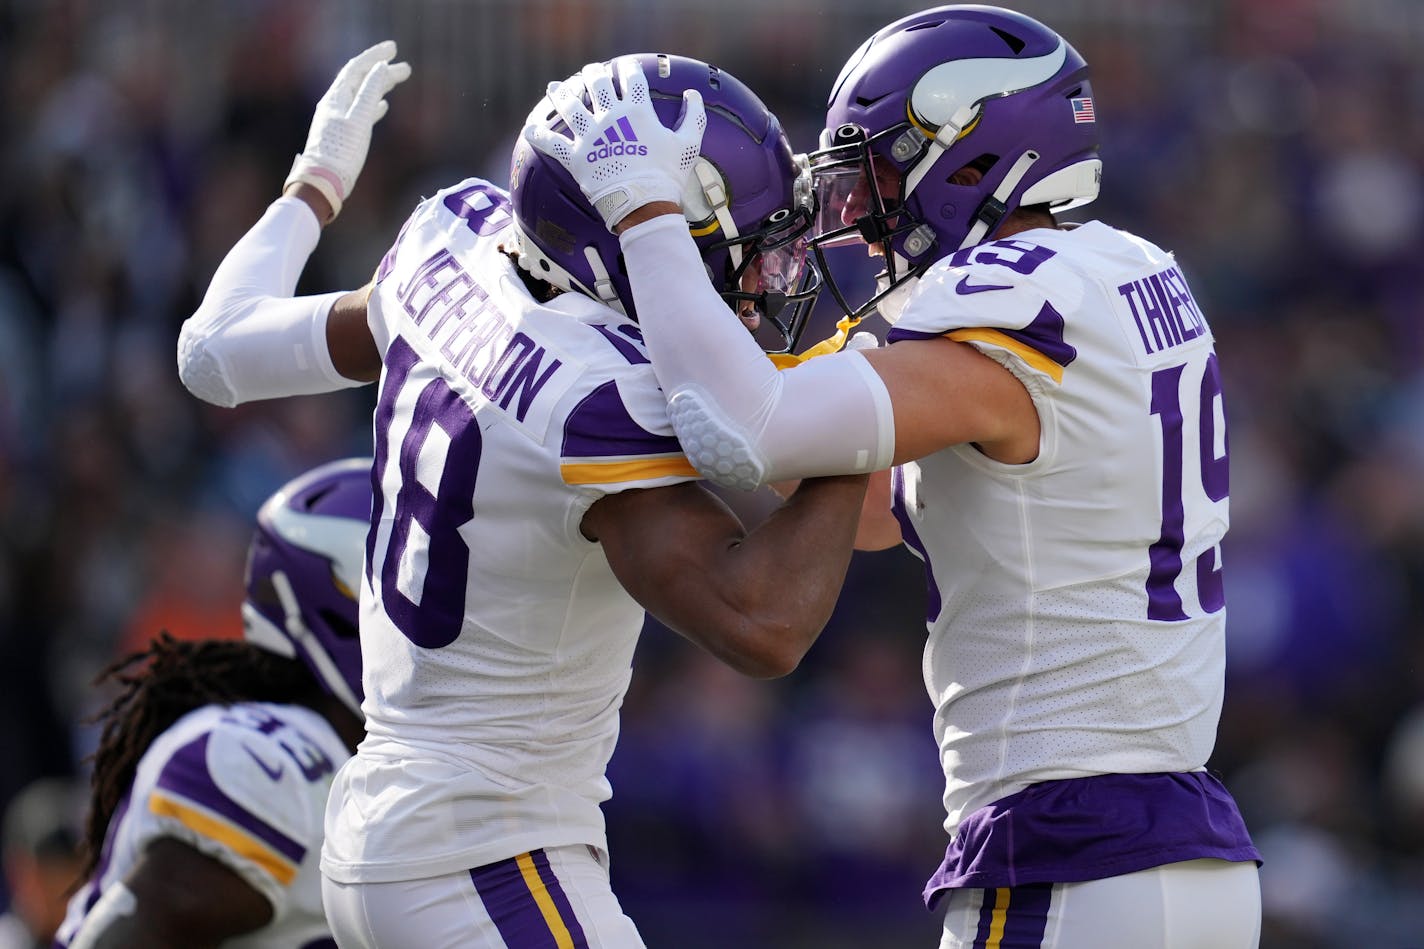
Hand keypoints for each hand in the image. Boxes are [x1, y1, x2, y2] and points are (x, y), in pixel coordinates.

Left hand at [284, 41, 410, 221]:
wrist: (323, 182)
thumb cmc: (341, 153)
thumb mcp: (359, 121)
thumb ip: (370, 93)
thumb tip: (381, 68)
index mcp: (336, 97)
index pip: (356, 68)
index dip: (374, 56)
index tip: (393, 49)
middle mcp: (335, 104)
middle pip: (359, 79)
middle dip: (380, 70)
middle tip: (403, 65)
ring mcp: (338, 118)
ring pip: (361, 94)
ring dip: (379, 86)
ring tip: (397, 80)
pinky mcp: (343, 133)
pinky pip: (360, 111)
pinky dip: (373, 105)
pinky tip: (383, 106)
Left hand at [524, 57, 704, 230]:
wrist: (644, 205)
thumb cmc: (667, 176)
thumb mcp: (688, 144)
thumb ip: (693, 116)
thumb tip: (693, 95)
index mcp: (637, 111)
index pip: (630, 78)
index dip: (627, 68)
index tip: (624, 67)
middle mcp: (610, 117)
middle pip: (597, 83)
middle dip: (592, 73)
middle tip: (590, 72)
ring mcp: (590, 136)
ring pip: (569, 105)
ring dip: (561, 93)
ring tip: (555, 87)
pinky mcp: (575, 157)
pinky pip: (550, 142)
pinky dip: (538, 134)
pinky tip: (529, 128)